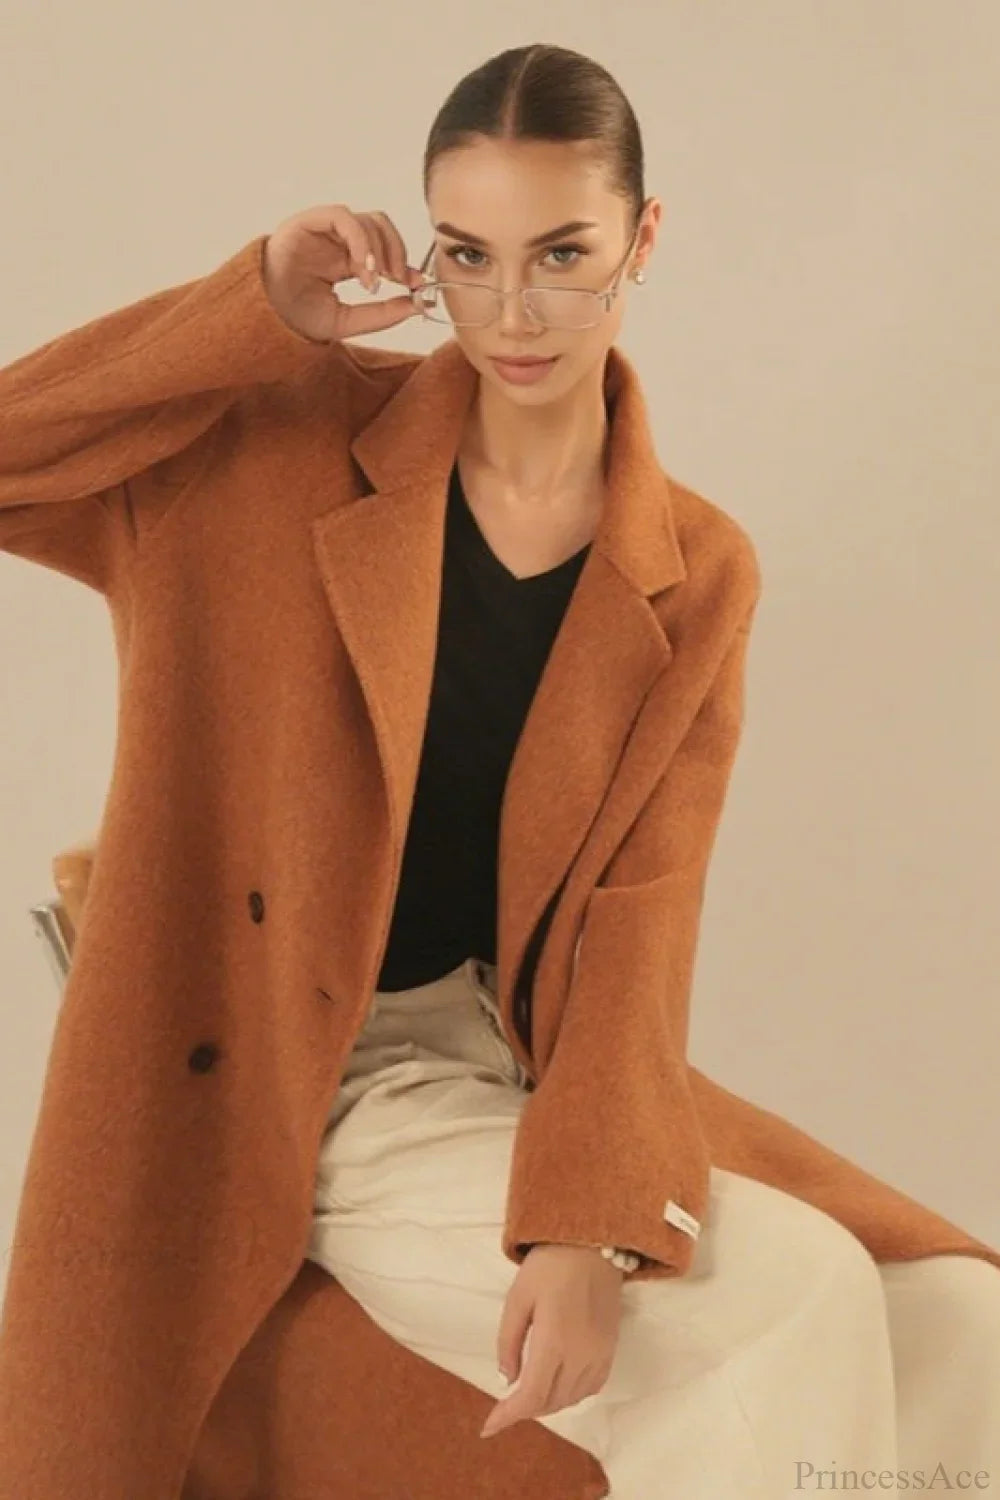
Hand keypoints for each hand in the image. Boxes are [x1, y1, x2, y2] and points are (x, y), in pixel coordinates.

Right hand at [262, 203, 425, 343]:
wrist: (262, 317)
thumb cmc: (296, 318)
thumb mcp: (346, 322)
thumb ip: (381, 315)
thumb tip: (416, 304)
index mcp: (345, 261)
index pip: (384, 249)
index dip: (404, 264)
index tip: (418, 284)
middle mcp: (336, 241)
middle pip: (381, 226)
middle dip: (397, 252)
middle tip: (398, 280)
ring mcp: (322, 230)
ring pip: (367, 220)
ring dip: (379, 251)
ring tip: (373, 282)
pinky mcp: (308, 221)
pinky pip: (344, 218)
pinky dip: (361, 241)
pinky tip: (363, 270)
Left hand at [480, 1244, 624, 1438]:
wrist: (593, 1244)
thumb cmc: (549, 1265)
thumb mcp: (517, 1297)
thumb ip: (508, 1341)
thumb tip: (508, 1379)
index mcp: (554, 1342)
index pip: (531, 1396)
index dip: (508, 1416)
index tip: (488, 1428)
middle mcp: (581, 1355)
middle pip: (551, 1402)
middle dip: (525, 1410)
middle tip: (504, 1407)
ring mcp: (600, 1354)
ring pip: (571, 1399)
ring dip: (547, 1404)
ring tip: (527, 1396)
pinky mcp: (611, 1349)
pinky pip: (590, 1387)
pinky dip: (570, 1395)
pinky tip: (556, 1385)